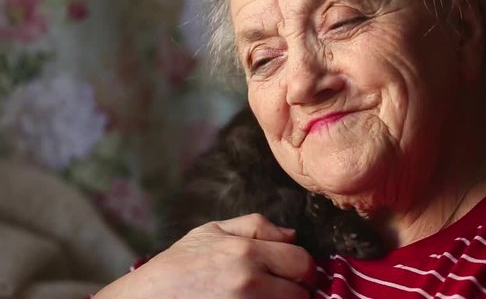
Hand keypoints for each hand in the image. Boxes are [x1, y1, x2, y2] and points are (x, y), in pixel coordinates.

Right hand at [94, 214, 315, 298]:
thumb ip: (257, 226)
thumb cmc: (179, 265)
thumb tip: (292, 235)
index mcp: (247, 253)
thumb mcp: (213, 231)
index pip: (302, 262)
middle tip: (283, 289)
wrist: (148, 298)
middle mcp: (249, 282)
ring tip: (265, 296)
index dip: (303, 268)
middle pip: (300, 293)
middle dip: (297, 290)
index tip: (296, 273)